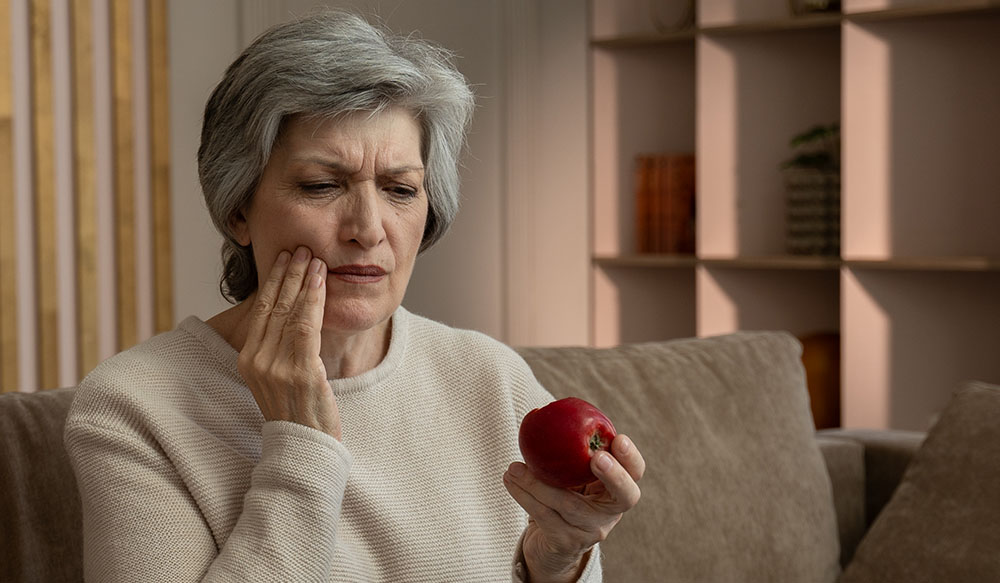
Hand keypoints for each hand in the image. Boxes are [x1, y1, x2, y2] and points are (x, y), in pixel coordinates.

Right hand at [237, 246, 341, 438]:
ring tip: (314, 258)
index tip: (284, 259)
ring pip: (289, 312)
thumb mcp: (280, 378)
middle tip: (300, 248)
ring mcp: (276, 368)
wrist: (306, 448)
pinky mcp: (299, 372)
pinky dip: (314, 301)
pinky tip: (321, 282)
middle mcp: (256, 362)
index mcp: (247, 361)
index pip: (260, 311)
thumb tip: (290, 312)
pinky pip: (306, 327)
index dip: (273, 282)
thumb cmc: (300, 412)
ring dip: (303, 281)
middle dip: (288, 274)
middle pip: (272, 306)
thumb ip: (280, 348)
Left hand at [503, 434, 643, 582]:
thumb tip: (539, 412)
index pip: (635, 472)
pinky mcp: (566, 542)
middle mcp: (610, 512)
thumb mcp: (570, 473)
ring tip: (514, 467)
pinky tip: (510, 479)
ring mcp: (591, 530)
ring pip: (568, 504)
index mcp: (616, 488)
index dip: (631, 457)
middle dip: (613, 475)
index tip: (618, 438)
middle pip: (624, 496)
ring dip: (537, 483)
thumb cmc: (561, 494)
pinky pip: (544, 516)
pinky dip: (523, 495)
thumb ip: (568, 450)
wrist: (549, 543)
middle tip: (597, 458)